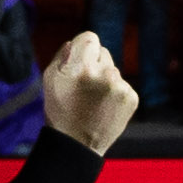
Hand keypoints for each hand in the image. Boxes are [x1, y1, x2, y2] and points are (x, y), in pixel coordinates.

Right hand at [41, 29, 140, 152]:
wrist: (78, 145)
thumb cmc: (60, 111)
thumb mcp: (50, 80)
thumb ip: (62, 56)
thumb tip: (74, 44)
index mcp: (82, 67)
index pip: (89, 37)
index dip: (82, 47)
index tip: (78, 59)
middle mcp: (105, 74)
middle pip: (102, 52)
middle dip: (93, 63)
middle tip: (83, 85)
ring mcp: (120, 87)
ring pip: (113, 69)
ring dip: (104, 79)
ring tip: (92, 100)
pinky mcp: (132, 98)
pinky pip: (122, 84)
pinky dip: (115, 93)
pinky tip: (104, 107)